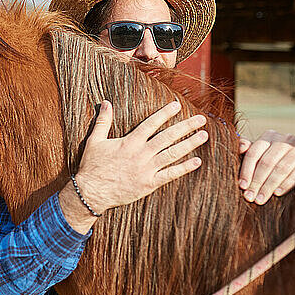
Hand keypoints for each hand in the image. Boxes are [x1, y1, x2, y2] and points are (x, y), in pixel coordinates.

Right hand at [59, 100, 207, 232]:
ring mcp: (146, 169)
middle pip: (167, 137)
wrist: (91, 192)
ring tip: (204, 136)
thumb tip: (106, 102)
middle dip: (185, 126)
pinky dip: (184, 168)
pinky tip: (197, 161)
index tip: (177, 105)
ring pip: (172, 154)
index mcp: (129, 142)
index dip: (165, 113)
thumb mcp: (94, 141)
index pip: (151, 124)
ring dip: (189, 144)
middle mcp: (141, 154)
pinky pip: (170, 175)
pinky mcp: (148, 184)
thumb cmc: (91, 166)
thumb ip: (103, 121)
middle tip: (201, 119)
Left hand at [238, 130, 294, 204]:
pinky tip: (277, 193)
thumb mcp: (259, 153)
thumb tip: (240, 147)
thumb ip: (247, 150)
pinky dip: (287, 184)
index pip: (254, 153)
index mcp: (269, 136)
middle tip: (250, 197)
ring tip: (261, 199)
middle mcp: (285, 139)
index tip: (242, 186)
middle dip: (257, 182)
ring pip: (281, 168)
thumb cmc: (272, 157)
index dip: (246, 170)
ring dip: (269, 186)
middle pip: (267, 162)